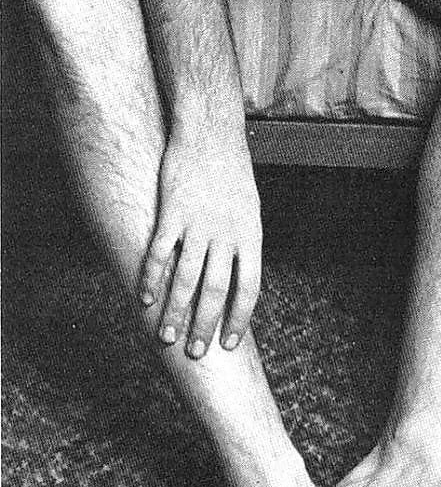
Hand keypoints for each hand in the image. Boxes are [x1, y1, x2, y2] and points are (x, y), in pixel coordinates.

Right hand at [141, 130, 261, 358]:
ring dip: (174, 312)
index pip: (249, 288)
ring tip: (165, 336)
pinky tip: (144, 298)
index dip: (238, 318)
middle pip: (215, 291)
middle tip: (194, 352)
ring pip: (186, 280)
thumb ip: (242, 244)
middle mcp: (226, 234)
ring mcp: (198, 225)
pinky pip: (159, 255)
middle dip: (204, 326)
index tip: (228, 342)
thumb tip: (237, 280)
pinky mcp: (172, 214)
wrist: (211, 134)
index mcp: (251, 235)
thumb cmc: (231, 173)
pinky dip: (151, 280)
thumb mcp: (249, 209)